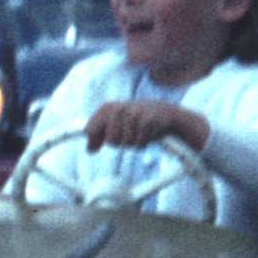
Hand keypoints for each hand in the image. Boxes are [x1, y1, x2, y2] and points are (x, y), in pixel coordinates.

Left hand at [80, 98, 204, 154]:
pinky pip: (139, 143)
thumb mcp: (120, 125)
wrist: (169, 114)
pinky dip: (143, 143)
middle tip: (128, 136)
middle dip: (119, 142)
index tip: (91, 150)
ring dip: (133, 143)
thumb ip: (103, 134)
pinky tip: (149, 134)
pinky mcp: (148, 121)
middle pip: (110, 139)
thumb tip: (89, 149)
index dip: (92, 138)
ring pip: (125, 142)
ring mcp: (134, 113)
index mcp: (110, 107)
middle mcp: (120, 107)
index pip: (92, 127)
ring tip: (140, 133)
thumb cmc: (140, 121)